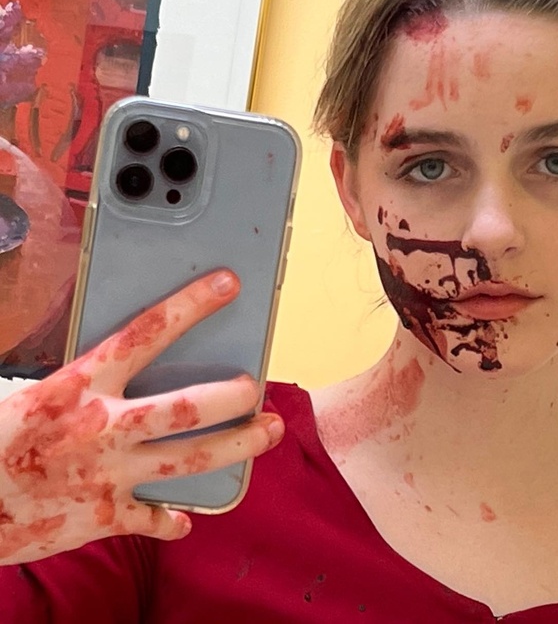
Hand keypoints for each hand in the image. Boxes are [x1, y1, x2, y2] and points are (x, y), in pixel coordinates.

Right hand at [0, 269, 283, 563]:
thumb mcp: (37, 393)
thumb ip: (87, 377)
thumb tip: (131, 354)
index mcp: (80, 385)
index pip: (146, 333)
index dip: (192, 306)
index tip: (229, 284)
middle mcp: (104, 428)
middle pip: (187, 407)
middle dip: (233, 395)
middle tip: (258, 386)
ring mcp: (109, 474)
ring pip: (191, 459)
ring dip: (238, 445)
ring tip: (270, 431)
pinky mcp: (104, 516)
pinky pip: (153, 520)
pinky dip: (171, 521)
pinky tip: (186, 519)